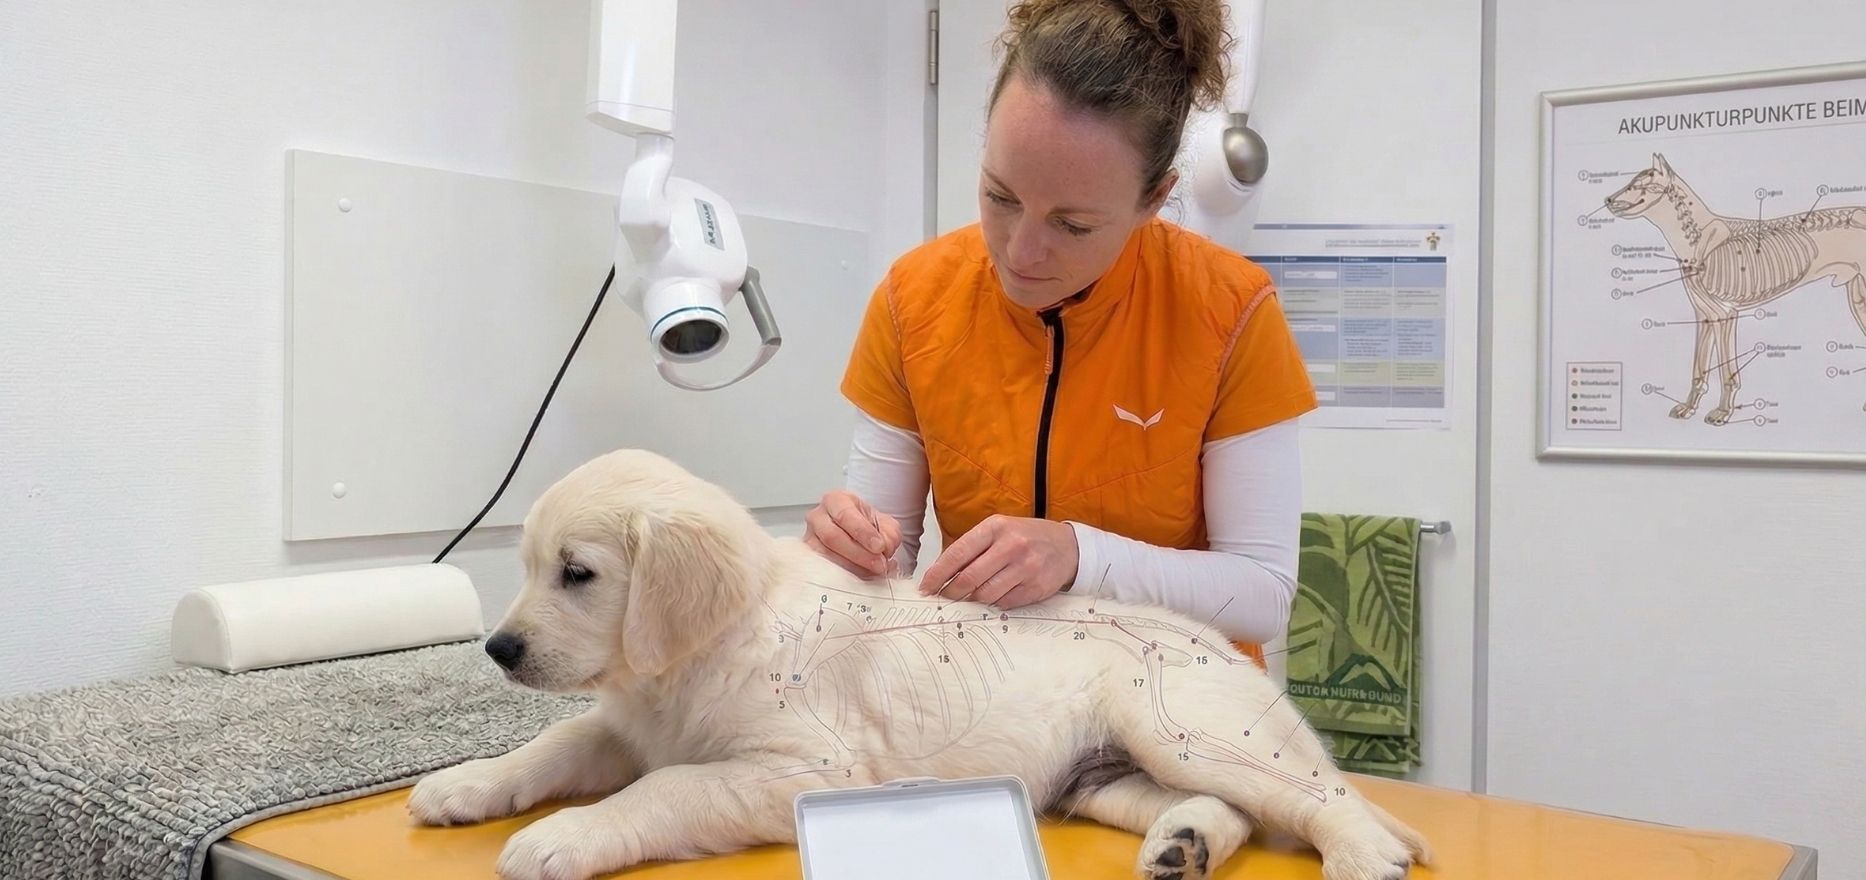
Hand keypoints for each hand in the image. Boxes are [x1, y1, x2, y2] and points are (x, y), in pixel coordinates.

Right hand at [804, 489, 901, 577]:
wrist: (858, 538)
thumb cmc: (868, 528)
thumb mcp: (886, 525)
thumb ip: (889, 535)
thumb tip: (884, 550)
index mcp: (836, 500)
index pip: (845, 514)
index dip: (862, 532)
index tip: (879, 546)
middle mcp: (818, 517)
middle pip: (831, 536)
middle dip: (858, 553)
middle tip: (878, 564)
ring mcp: (810, 539)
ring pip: (824, 555)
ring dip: (851, 567)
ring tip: (872, 573)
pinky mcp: (808, 559)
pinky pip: (821, 569)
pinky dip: (841, 577)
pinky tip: (858, 580)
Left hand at [920, 515, 1077, 607]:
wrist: (1067, 546)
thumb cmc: (1025, 538)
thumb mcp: (999, 531)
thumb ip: (972, 548)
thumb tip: (940, 574)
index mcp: (995, 528)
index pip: (957, 553)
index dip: (937, 574)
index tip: (926, 587)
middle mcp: (1011, 545)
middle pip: (969, 578)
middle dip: (950, 593)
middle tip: (942, 599)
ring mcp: (1026, 567)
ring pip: (986, 594)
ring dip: (972, 601)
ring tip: (968, 598)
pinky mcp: (1036, 587)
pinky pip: (1004, 603)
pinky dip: (993, 604)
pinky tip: (993, 597)